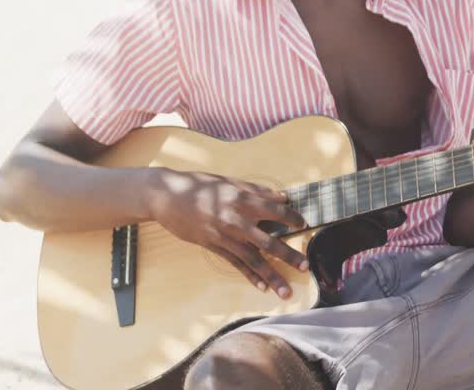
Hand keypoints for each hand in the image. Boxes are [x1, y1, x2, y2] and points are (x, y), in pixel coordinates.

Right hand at [145, 168, 308, 298]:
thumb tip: (283, 197)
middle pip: (269, 242)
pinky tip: (261, 287)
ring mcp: (225, 236)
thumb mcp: (230, 181)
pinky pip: (235, 264)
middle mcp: (237, 220)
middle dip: (289, 256)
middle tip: (305, 267)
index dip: (292, 219)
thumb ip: (258, 190)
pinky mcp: (213, 246)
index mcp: (243, 200)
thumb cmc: (199, 184)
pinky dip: (249, 276)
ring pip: (253, 260)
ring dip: (271, 277)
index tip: (304, 225)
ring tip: (286, 291)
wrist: (167, 196)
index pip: (276, 211)